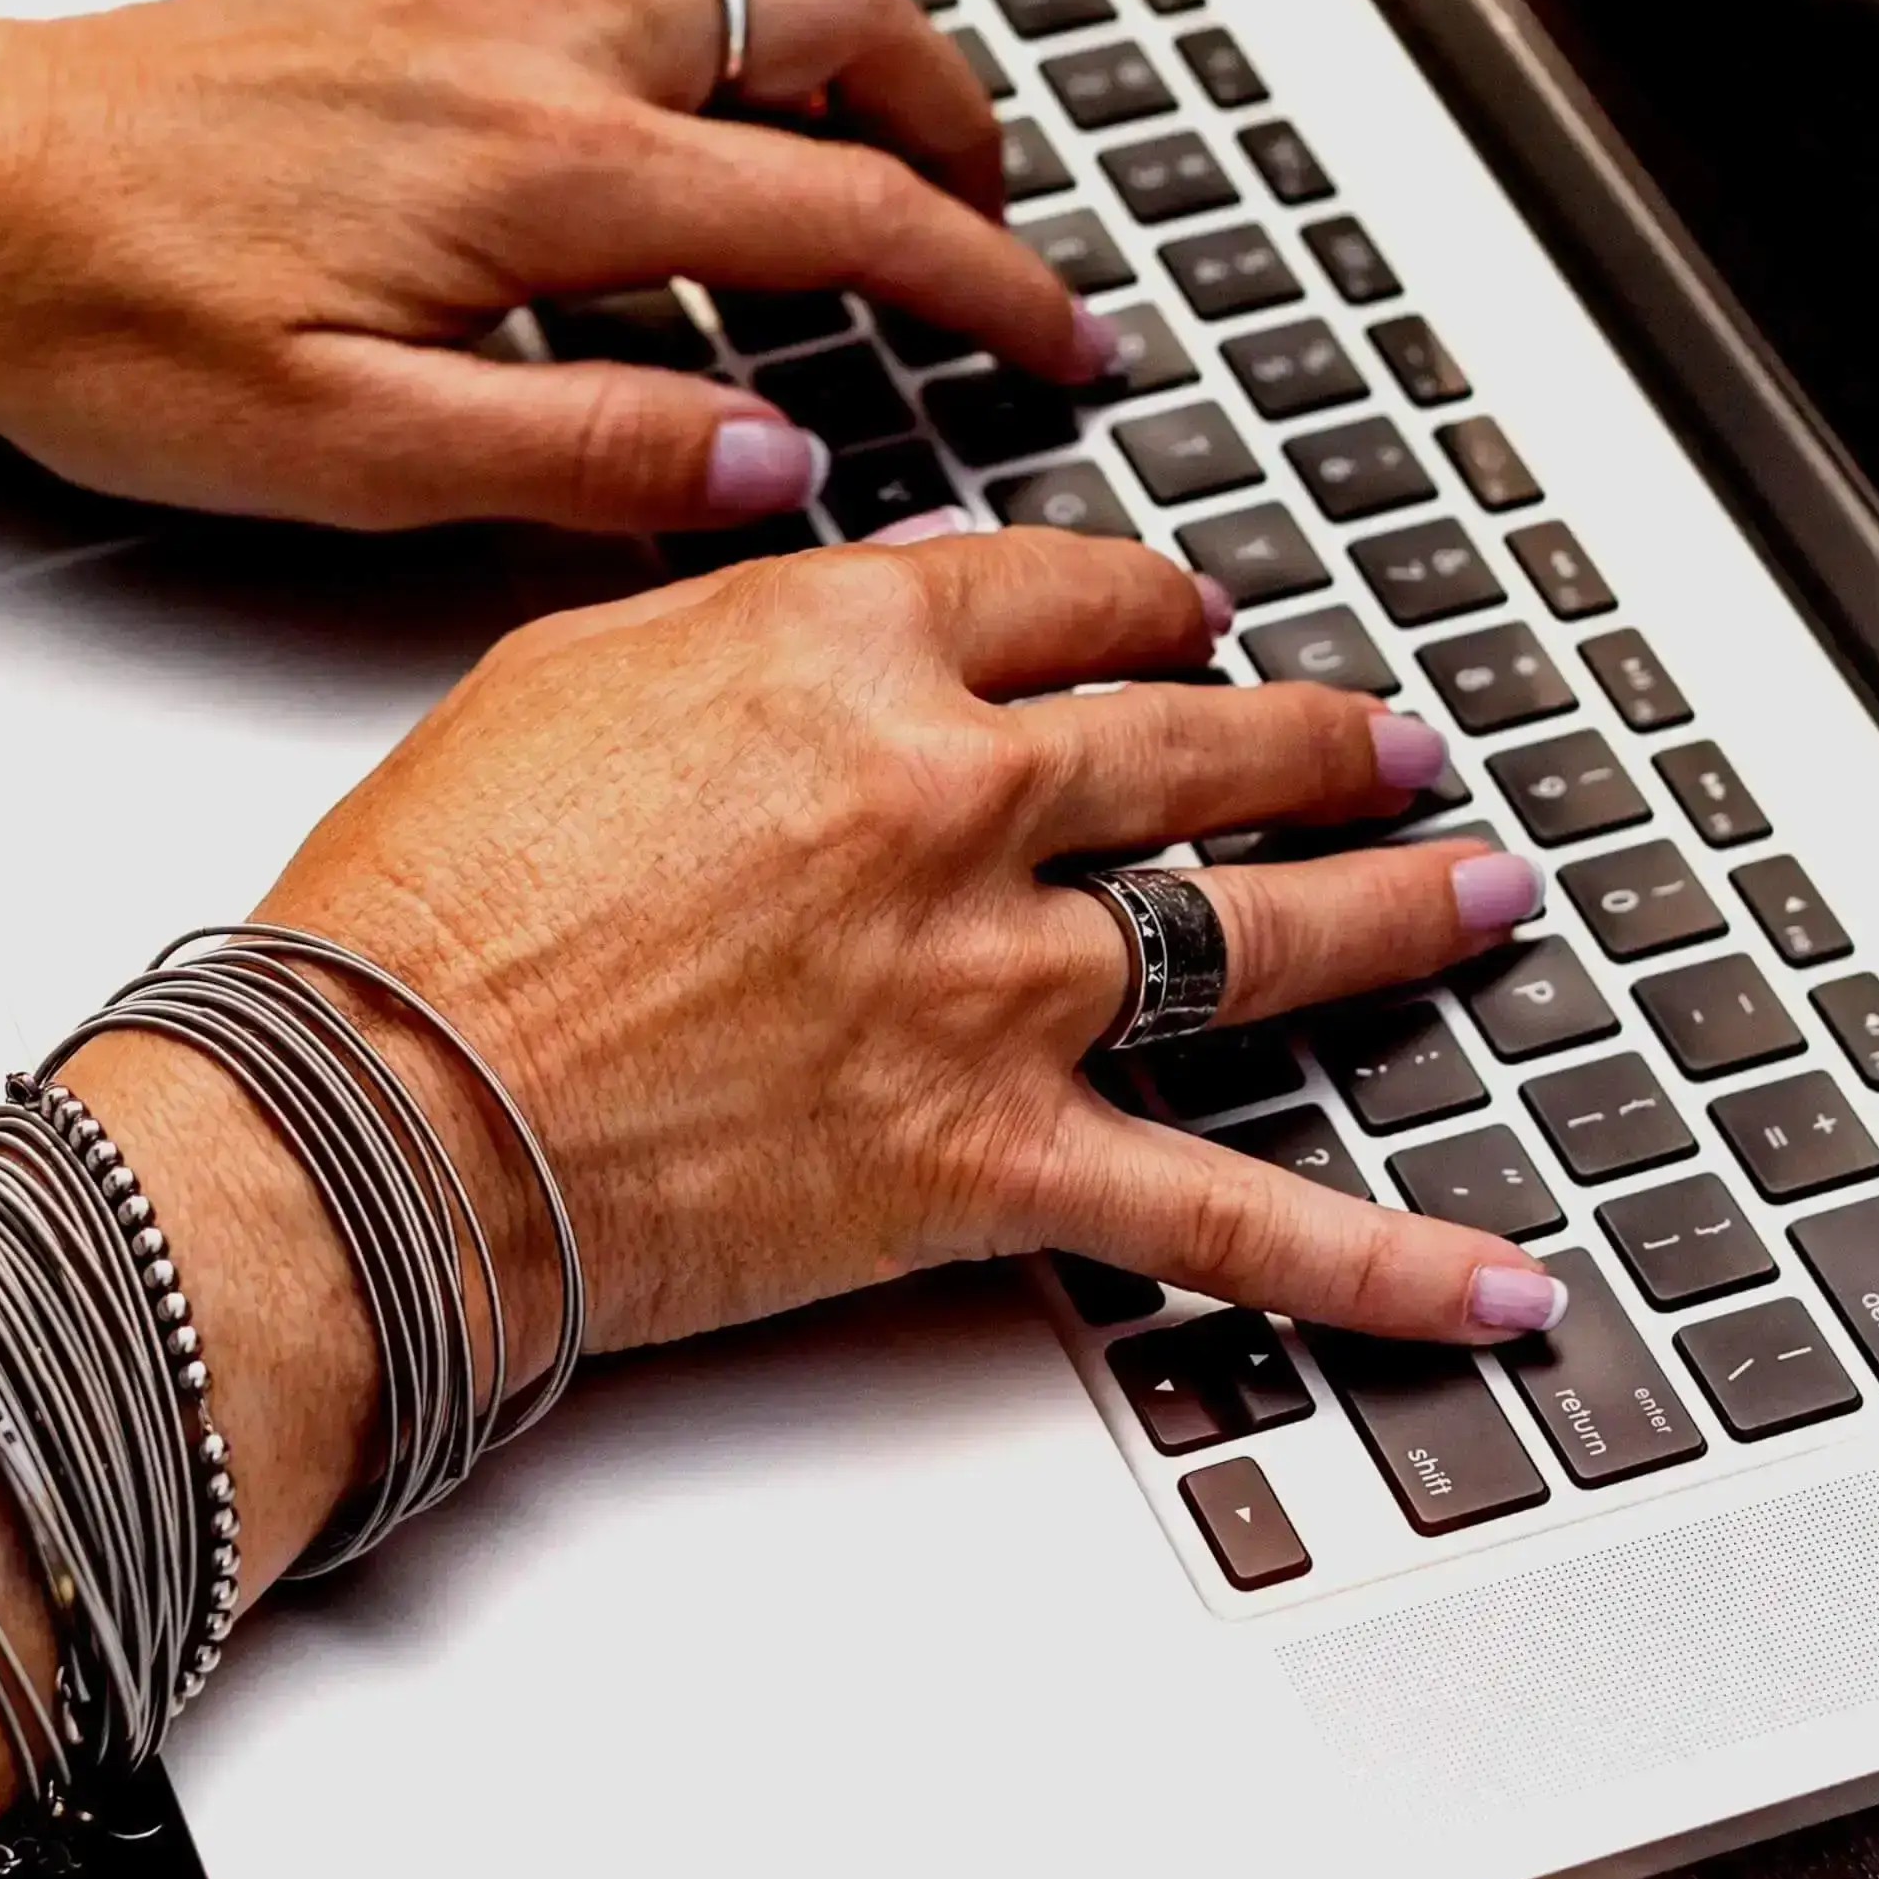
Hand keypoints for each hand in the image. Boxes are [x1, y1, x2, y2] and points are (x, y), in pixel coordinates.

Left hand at [0, 0, 1106, 535]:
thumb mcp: (343, 454)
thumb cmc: (97, 321)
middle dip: (963, 121)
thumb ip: (582, 454)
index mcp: (543, 171)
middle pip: (841, 17)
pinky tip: (711, 90)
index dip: (988, 286)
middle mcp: (533, 38)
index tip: (1067, 345)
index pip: (848, 211)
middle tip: (1003, 236)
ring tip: (897, 146)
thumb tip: (774, 461)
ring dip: (861, 35)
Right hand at [213, 521, 1556, 1371]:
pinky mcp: (992, 1158)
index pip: (1064, 598)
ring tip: (1477, 894)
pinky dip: (1385, 1264)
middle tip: (1384, 743)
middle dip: (1316, 742)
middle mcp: (954, 796)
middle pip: (1197, 744)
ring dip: (1393, 911)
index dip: (1148, 607)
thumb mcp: (573, 667)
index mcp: (848, 653)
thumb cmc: (435, 898)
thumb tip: (853, 611)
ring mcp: (993, 981)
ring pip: (1258, 931)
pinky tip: (1497, 1281)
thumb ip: (743, 628)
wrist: (381, 1102)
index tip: (1181, 619)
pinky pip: (1234, 1221)